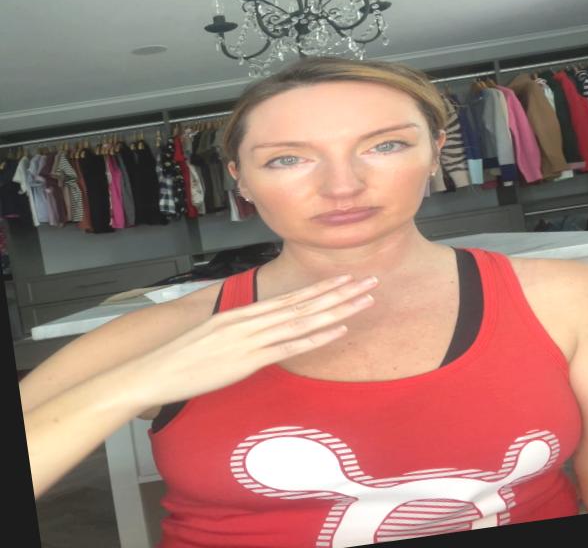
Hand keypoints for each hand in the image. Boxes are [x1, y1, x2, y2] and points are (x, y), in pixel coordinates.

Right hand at [130, 274, 377, 409]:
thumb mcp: (217, 335)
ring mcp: (252, 338)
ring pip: (304, 319)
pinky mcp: (248, 360)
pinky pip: (289, 347)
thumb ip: (243, 330)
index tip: (346, 279)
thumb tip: (264, 329)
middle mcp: (253, 319)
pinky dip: (316, 337)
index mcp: (245, 313)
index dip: (322, 288)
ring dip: (337, 309)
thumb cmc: (185, 355)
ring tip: (364, 299)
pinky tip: (338, 329)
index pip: (292, 297)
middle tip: (369, 280)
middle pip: (305, 302)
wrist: (157, 369)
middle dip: (340, 291)